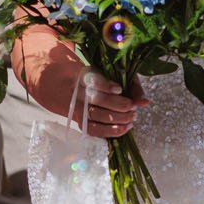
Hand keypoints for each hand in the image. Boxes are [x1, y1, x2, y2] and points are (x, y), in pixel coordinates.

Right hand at [12, 27, 144, 135]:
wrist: (58, 84)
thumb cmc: (91, 78)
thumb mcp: (107, 72)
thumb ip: (129, 84)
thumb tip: (146, 102)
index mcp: (82, 75)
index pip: (92, 80)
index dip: (105, 85)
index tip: (119, 88)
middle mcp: (76, 92)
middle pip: (95, 100)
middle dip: (116, 105)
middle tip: (132, 107)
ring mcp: (76, 108)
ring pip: (95, 116)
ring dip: (116, 119)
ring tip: (132, 118)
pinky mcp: (78, 120)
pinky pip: (92, 129)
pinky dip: (109, 132)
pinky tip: (124, 129)